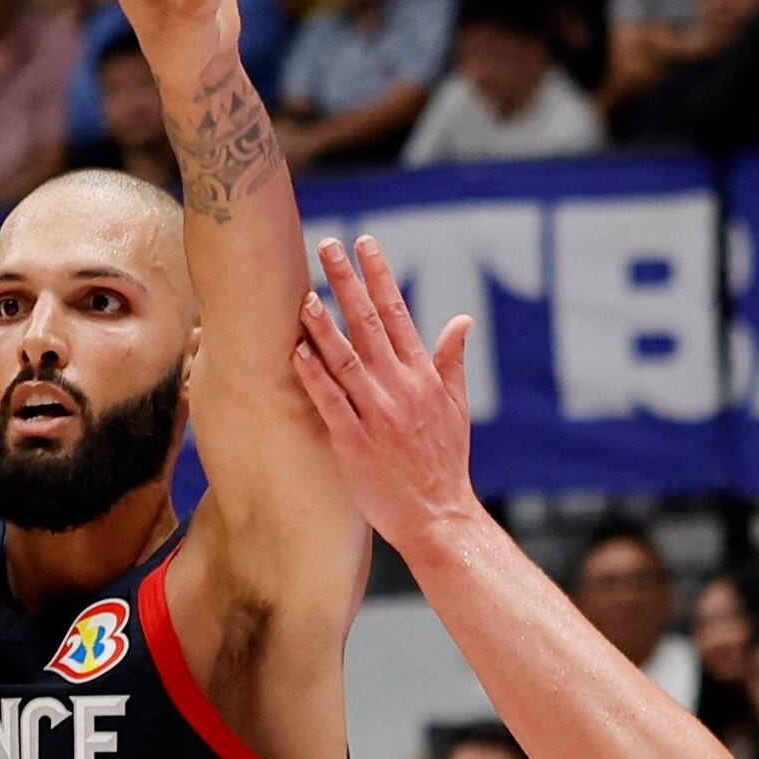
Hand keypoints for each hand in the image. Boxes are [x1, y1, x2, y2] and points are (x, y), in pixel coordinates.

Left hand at [289, 237, 489, 557]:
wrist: (438, 515)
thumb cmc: (444, 461)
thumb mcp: (456, 407)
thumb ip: (451, 361)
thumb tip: (461, 320)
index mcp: (422, 375)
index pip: (398, 313)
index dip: (379, 276)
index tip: (365, 242)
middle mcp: (400, 388)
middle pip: (368, 324)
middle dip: (346, 282)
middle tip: (326, 246)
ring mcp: (377, 414)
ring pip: (346, 359)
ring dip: (324, 325)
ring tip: (303, 294)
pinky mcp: (355, 443)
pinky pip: (330, 403)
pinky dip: (314, 376)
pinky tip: (296, 352)